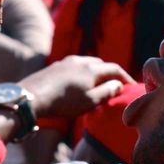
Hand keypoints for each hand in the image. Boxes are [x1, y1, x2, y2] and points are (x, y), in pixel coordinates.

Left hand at [20, 55, 134, 118]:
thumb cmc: (63, 102)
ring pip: (86, 64)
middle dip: (110, 74)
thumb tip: (118, 84)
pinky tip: (77, 85)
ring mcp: (66, 62)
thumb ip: (107, 91)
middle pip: (101, 64)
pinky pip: (74, 67)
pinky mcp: (54, 66)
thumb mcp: (89, 101)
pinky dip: (82, 74)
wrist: (31, 96)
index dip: (126, 77)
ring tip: (96, 87)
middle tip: (114, 87)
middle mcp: (80, 60)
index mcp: (92, 68)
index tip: (131, 86)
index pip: (115, 68)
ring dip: (95, 74)